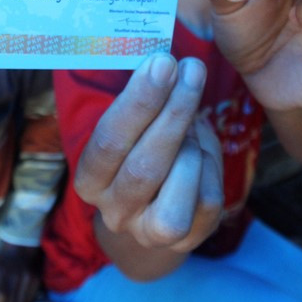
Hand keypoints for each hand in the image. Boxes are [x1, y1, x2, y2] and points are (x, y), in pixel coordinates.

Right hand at [74, 55, 223, 255]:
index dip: (139, 100)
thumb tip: (166, 61)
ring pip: (179, 185)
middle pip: (144, 165)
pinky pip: (208, 200)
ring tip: (194, 121)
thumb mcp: (132, 128)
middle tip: (192, 69)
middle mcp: (114, 210)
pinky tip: (203, 150)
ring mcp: (150, 231)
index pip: (109, 140)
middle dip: (173, 112)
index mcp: (90, 179)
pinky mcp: (187, 240)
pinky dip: (211, 166)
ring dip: (193, 144)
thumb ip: (141, 101)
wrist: (151, 212)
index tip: (163, 62)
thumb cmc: (140, 152)